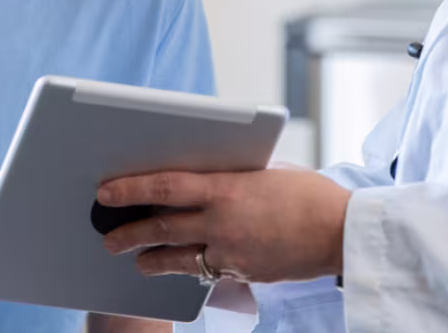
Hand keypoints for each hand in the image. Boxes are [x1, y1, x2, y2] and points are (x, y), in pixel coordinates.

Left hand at [98, 167, 350, 283]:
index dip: (130, 189)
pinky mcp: (243, 273)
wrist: (340, 231)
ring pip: (177, 257)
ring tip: (134, 259)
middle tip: (107, 236)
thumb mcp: (265, 172)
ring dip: (151, 258)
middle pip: (162, 227)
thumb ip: (230, 177)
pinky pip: (206, 271)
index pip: (165, 187)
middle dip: (129, 232)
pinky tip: (178, 267)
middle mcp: (222, 222)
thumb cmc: (308, 193)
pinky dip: (188, 268)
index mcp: (226, 188)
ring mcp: (231, 252)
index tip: (106, 191)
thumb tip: (204, 177)